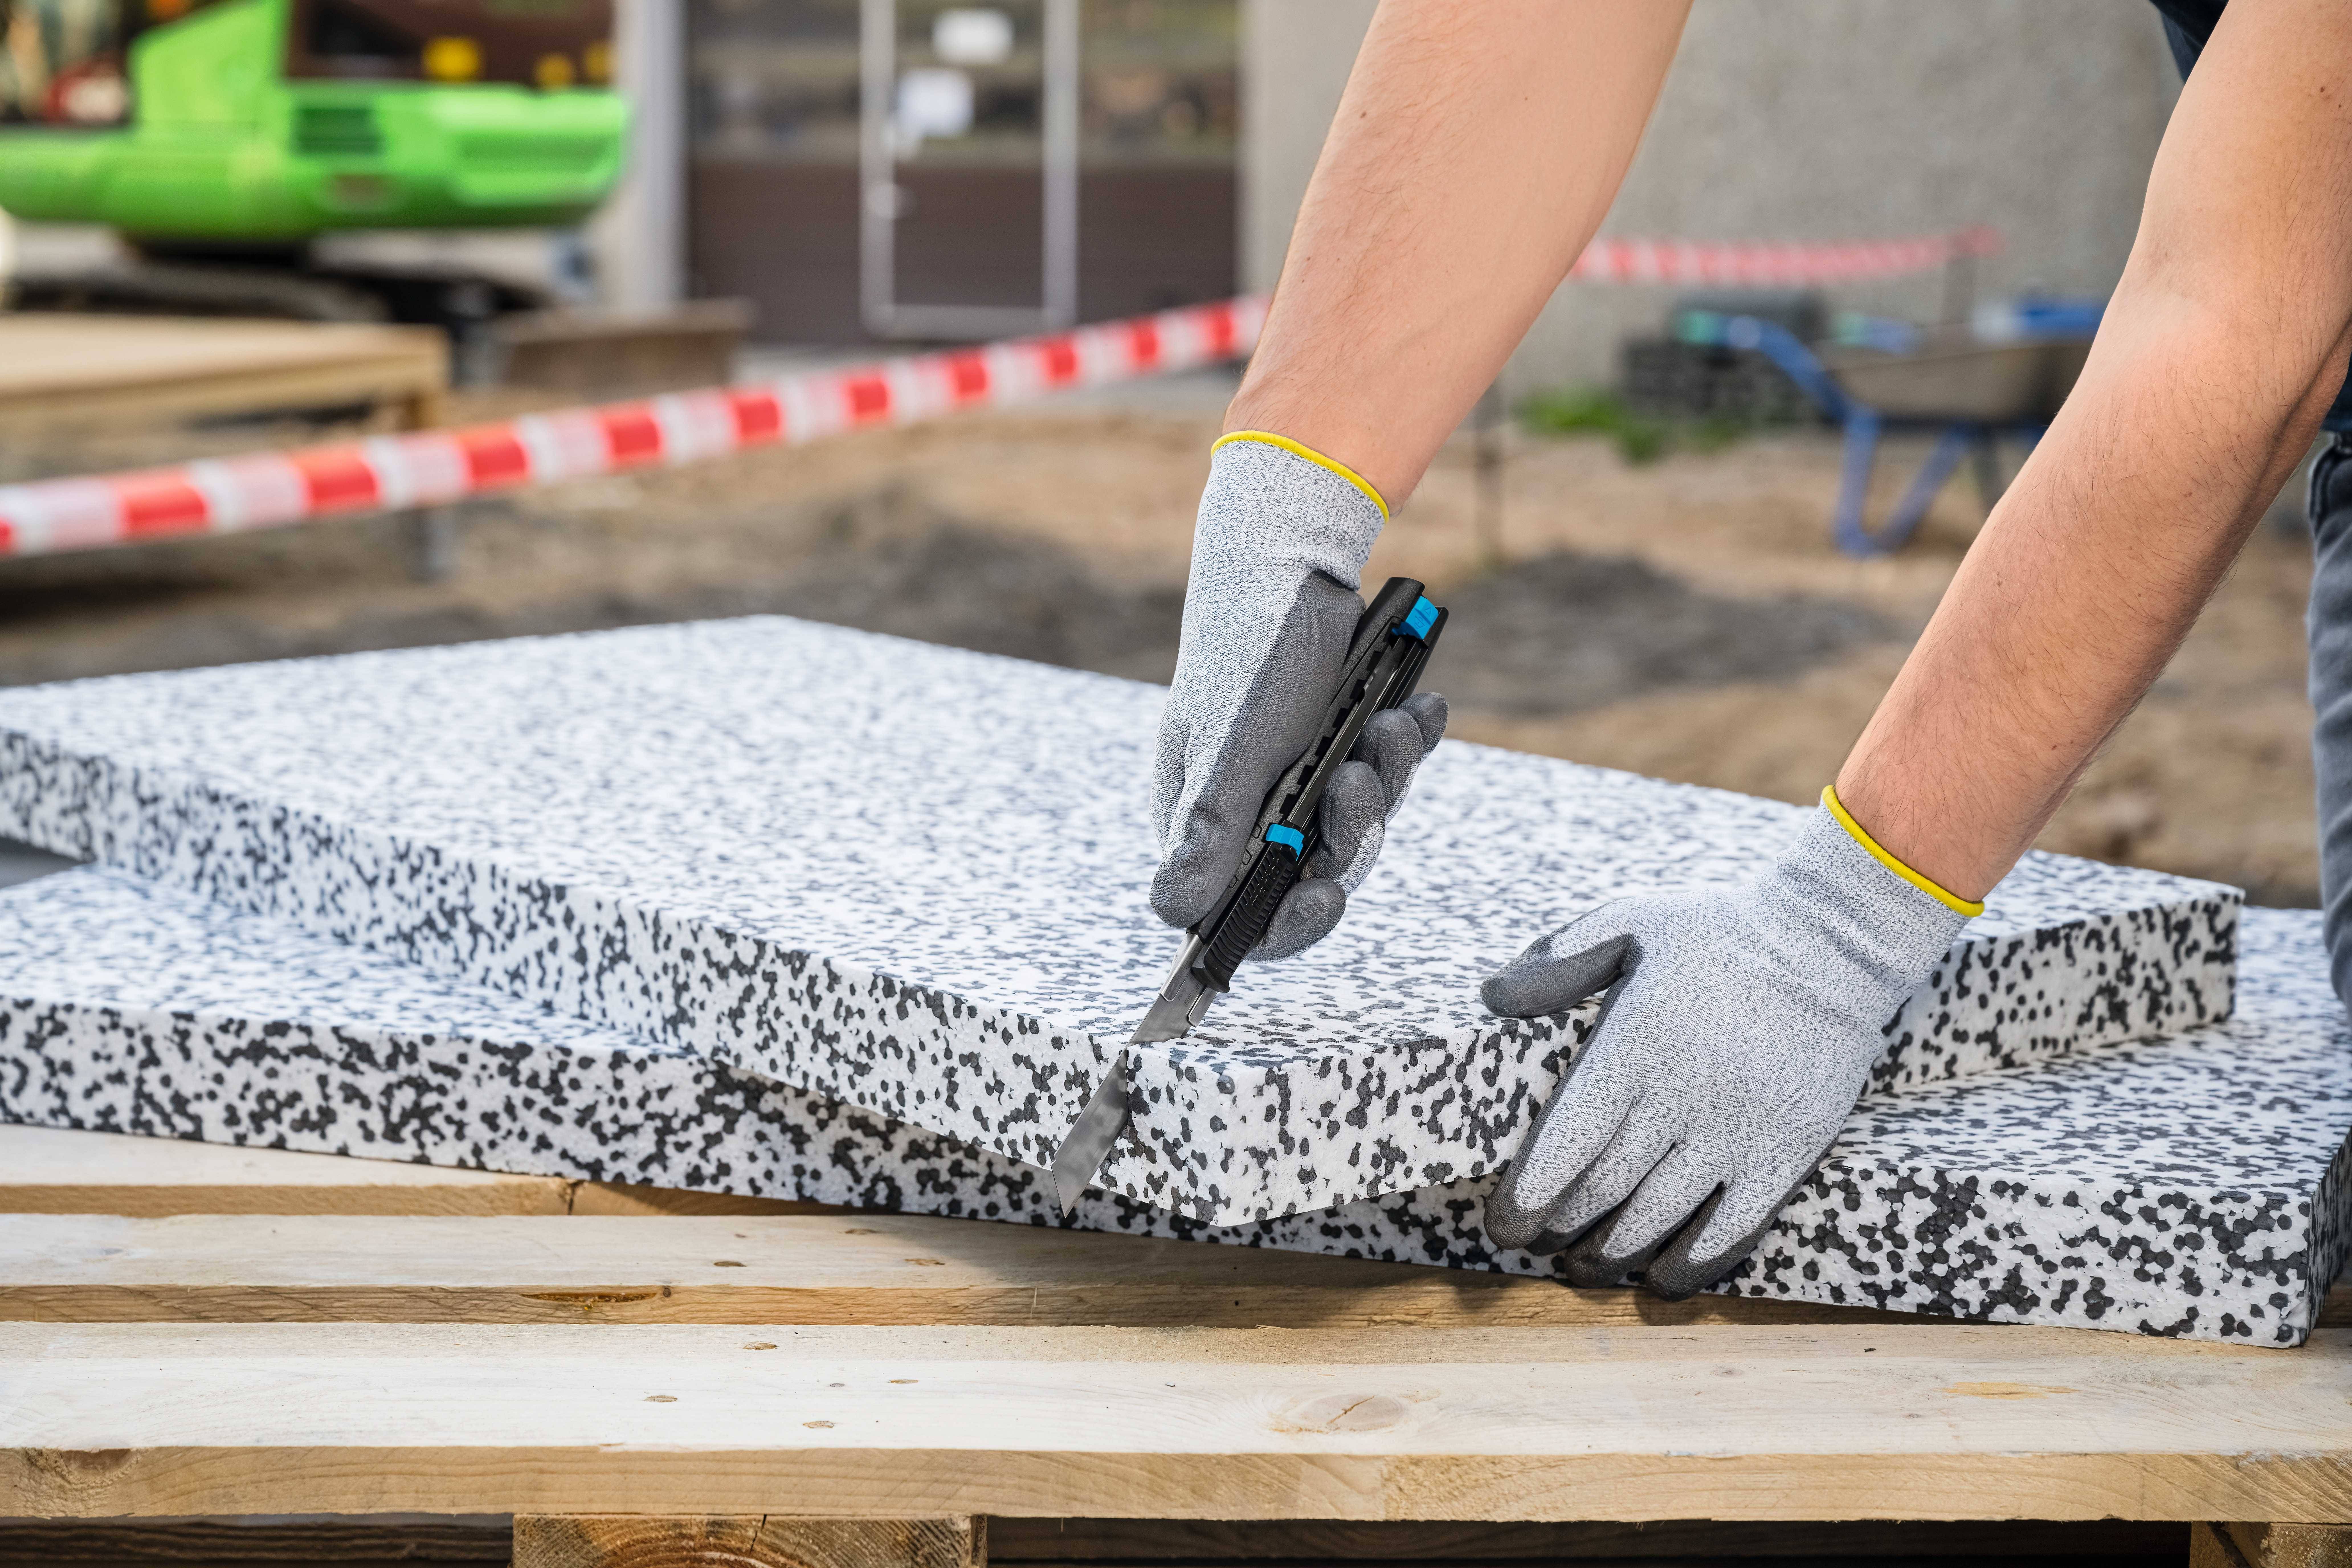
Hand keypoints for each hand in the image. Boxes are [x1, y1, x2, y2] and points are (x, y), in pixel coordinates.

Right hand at [1152, 433, 1446, 958]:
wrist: (1291, 563)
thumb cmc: (1249, 655)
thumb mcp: (1230, 750)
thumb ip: (1208, 832)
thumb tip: (1173, 913)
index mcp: (1201, 817)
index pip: (1237, 909)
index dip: (1285, 921)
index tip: (1325, 894)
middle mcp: (1248, 804)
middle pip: (1312, 868)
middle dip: (1351, 827)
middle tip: (1357, 777)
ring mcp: (1296, 772)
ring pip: (1357, 819)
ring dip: (1385, 776)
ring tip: (1388, 723)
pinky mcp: (1339, 738)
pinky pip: (1383, 769)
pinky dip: (1406, 741)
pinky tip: (1420, 708)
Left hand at [1479, 794, 1975, 1296]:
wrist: (1831, 941)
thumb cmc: (1716, 932)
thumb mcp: (1628, 921)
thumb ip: (1558, 961)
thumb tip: (1491, 998)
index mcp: (1636, 1045)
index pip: (1567, 1144)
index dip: (1528, 1197)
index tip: (1502, 1228)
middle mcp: (1683, 1095)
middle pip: (1605, 1188)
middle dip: (1562, 1228)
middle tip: (1538, 1246)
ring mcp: (1739, 1129)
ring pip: (1660, 1215)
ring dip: (1614, 1253)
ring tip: (1584, 1268)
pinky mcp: (1788, 1150)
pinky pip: (1734, 1227)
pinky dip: (1692, 1262)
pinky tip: (1660, 1281)